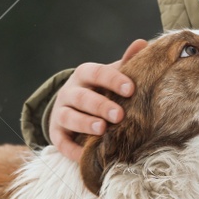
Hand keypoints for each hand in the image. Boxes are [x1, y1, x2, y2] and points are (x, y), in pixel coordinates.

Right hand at [47, 39, 148, 161]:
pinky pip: (61, 143)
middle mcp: (69, 92)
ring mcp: (61, 113)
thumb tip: (142, 43)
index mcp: (84, 75)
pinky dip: (71, 150)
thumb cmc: (99, 90)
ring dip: (84, 123)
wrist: (72, 106)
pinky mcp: (56, 134)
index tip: (131, 89)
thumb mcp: (110, 75)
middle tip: (119, 115)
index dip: (113, 80)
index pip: (97, 73)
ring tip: (102, 129)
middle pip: (82, 97)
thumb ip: (125, 63)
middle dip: (100, 105)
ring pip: (68, 117)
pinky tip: (85, 155)